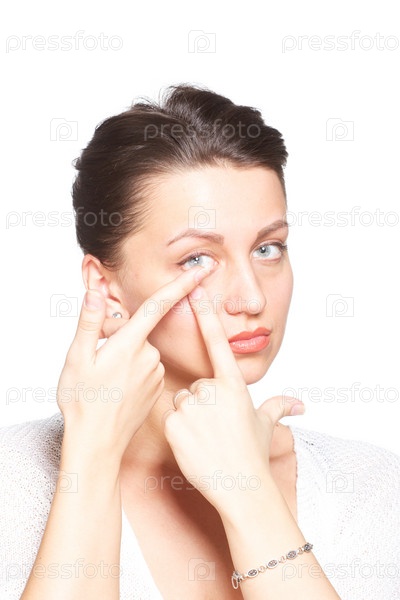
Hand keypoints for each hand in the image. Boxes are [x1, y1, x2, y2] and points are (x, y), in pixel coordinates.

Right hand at [57, 264, 213, 463]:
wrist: (97, 444)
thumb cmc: (82, 402)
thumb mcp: (77, 358)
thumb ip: (90, 323)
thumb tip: (96, 293)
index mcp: (130, 344)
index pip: (159, 306)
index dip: (181, 285)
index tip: (202, 269)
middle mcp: (150, 356)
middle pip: (139, 331)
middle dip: (121, 337)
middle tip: (96, 362)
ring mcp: (156, 374)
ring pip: (141, 351)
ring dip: (125, 357)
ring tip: (104, 382)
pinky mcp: (157, 388)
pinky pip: (146, 369)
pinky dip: (132, 372)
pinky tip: (117, 390)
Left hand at [163, 284, 303, 514]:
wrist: (242, 487)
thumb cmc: (254, 454)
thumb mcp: (267, 425)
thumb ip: (279, 407)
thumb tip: (300, 405)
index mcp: (234, 385)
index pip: (219, 343)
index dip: (207, 316)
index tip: (196, 291)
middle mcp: (213, 390)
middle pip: (197, 386)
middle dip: (202, 404)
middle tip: (216, 428)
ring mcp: (193, 406)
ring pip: (183, 402)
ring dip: (190, 417)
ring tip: (206, 438)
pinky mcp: (174, 423)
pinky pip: (171, 418)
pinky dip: (179, 430)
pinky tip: (194, 445)